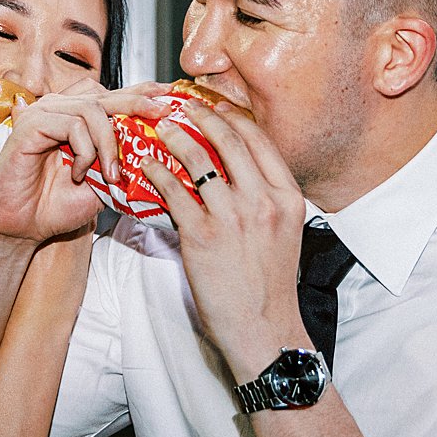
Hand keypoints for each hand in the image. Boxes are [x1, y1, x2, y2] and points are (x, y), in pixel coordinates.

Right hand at [0, 86, 166, 244]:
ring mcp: (44, 113)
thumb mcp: (102, 182)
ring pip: (93, 109)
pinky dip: (84, 150)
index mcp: (76, 117)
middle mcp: (60, 108)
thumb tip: (160, 150)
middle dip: (138, 103)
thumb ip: (123, 161)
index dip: (142, 91)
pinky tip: (79, 174)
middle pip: (107, 94)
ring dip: (109, 143)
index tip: (170, 96)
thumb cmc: (57, 205)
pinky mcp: (30, 124)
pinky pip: (72, 124)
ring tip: (111, 174)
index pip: (113, 94)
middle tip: (162, 114)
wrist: (22, 227)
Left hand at [138, 102, 311, 381]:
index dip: (233, 116)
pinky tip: (148, 167)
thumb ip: (267, 200)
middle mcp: (264, 201)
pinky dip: (158, 173)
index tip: (216, 106)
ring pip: (200, 158)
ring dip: (176, 137)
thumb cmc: (269, 287)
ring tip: (162, 129)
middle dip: (203, 115)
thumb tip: (239, 174)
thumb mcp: (284, 234)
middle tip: (184, 107)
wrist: (263, 330)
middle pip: (230, 139)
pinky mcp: (202, 236)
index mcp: (288, 197)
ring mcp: (233, 217)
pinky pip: (175, 191)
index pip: (259, 140)